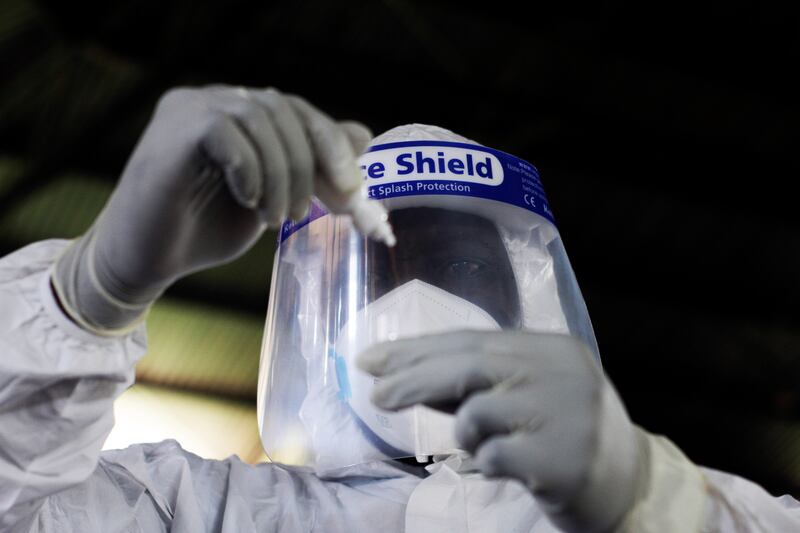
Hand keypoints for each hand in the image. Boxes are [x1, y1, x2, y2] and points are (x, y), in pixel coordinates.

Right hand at [54, 86, 380, 331]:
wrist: (146, 260)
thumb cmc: (206, 229)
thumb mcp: (273, 198)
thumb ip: (311, 169)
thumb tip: (365, 137)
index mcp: (240, 113)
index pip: (297, 111)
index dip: (332, 146)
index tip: (353, 191)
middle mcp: (215, 100)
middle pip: (283, 108)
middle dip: (312, 162)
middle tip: (313, 210)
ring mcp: (190, 109)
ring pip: (259, 117)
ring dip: (281, 173)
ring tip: (277, 218)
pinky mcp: (171, 129)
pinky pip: (223, 130)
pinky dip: (248, 169)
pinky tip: (248, 202)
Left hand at [357, 331, 644, 532]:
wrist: (628, 483)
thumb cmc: (561, 432)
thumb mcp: (524, 394)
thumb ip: (474, 381)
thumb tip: (401, 373)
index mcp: (550, 348)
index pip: (470, 341)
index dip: (416, 350)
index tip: (372, 360)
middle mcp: (560, 372)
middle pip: (468, 365)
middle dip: (412, 379)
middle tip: (375, 394)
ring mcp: (565, 414)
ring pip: (475, 413)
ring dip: (467, 434)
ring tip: (493, 445)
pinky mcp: (561, 459)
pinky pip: (491, 457)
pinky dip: (487, 463)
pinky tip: (511, 466)